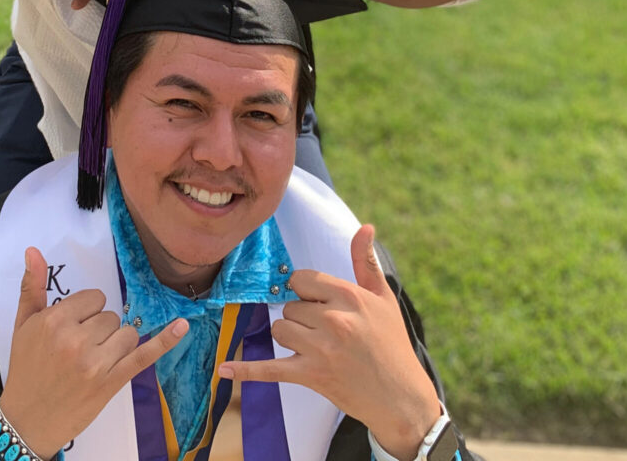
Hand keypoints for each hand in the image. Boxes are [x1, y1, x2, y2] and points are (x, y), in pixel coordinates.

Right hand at [0, 247, 187, 458]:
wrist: (27, 420)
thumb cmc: (26, 368)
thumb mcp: (23, 324)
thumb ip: (32, 285)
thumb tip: (33, 250)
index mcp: (55, 321)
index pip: (94, 298)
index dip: (86, 312)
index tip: (73, 328)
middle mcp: (76, 340)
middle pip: (111, 315)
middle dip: (99, 329)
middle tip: (78, 351)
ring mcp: (96, 363)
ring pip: (127, 333)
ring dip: (116, 344)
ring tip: (92, 361)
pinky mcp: (111, 382)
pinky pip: (142, 356)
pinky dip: (164, 341)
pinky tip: (181, 326)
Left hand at [219, 226, 440, 460]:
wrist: (402, 399)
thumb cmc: (392, 344)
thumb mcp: (383, 299)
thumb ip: (365, 261)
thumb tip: (365, 226)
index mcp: (349, 296)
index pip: (302, 279)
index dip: (306, 291)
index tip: (320, 303)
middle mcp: (333, 320)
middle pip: (289, 306)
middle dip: (302, 318)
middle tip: (328, 333)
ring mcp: (321, 350)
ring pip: (279, 330)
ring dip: (291, 338)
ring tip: (317, 349)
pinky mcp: (311, 376)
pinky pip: (270, 369)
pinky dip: (246, 370)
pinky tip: (224, 369)